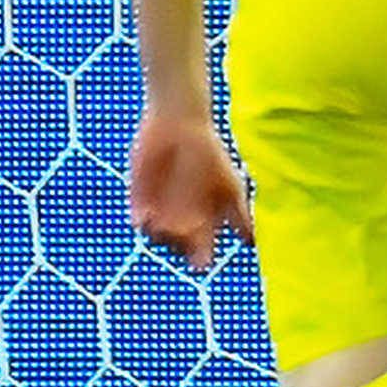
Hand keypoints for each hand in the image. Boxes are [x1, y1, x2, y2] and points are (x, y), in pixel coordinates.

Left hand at [127, 113, 251, 270]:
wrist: (180, 125)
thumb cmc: (210, 153)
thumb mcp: (231, 183)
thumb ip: (240, 212)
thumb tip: (250, 242)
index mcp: (205, 219)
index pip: (202, 251)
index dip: (201, 259)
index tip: (202, 261)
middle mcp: (181, 218)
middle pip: (178, 247)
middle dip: (179, 248)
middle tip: (184, 236)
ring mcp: (159, 210)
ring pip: (157, 237)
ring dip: (159, 237)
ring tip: (163, 227)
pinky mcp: (139, 199)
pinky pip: (137, 220)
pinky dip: (141, 222)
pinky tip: (146, 218)